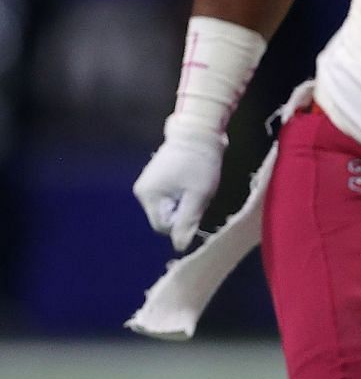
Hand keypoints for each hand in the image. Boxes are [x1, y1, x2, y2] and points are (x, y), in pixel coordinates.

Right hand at [133, 125, 225, 251]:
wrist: (198, 132)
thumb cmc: (199, 163)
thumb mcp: (198, 195)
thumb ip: (187, 221)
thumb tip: (179, 246)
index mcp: (149, 196)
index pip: (163, 226)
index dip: (182, 223)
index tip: (196, 206)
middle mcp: (142, 191)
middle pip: (164, 217)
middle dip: (182, 212)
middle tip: (197, 194)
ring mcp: (148, 183)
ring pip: (168, 207)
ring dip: (184, 203)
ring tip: (194, 185)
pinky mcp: (155, 178)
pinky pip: (169, 197)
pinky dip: (182, 194)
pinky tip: (190, 181)